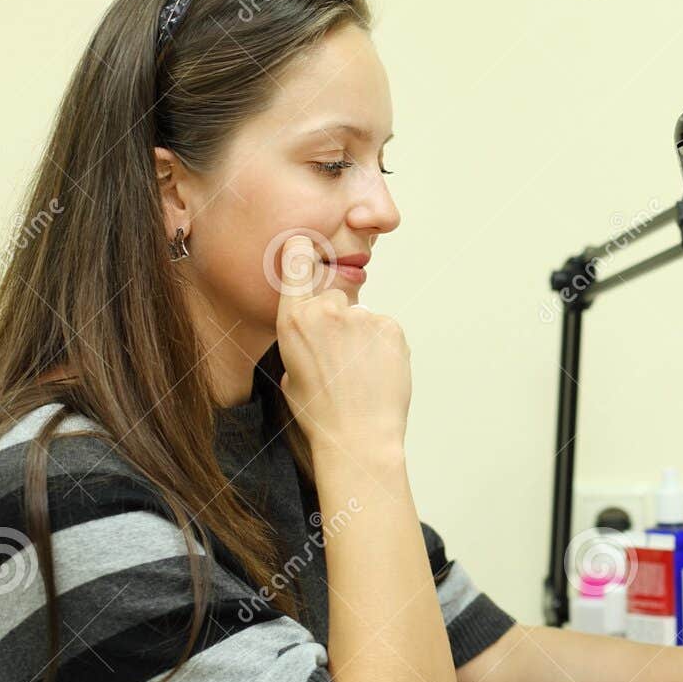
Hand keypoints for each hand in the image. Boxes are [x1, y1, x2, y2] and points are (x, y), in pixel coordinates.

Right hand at [274, 235, 410, 454]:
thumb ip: (301, 341)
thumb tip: (317, 331)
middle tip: (342, 359)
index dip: (302, 251)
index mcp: (292, 321)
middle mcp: (325, 311)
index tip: (306, 244)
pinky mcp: (391, 327)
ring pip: (364, 318)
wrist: (358, 437)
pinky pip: (386, 330)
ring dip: (364, 339)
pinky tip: (378, 373)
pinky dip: (385, 348)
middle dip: (340, 322)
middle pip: (334, 299)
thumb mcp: (291, 373)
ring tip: (361, 374)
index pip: (294, 264)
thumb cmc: (321, 413)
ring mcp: (361, 318)